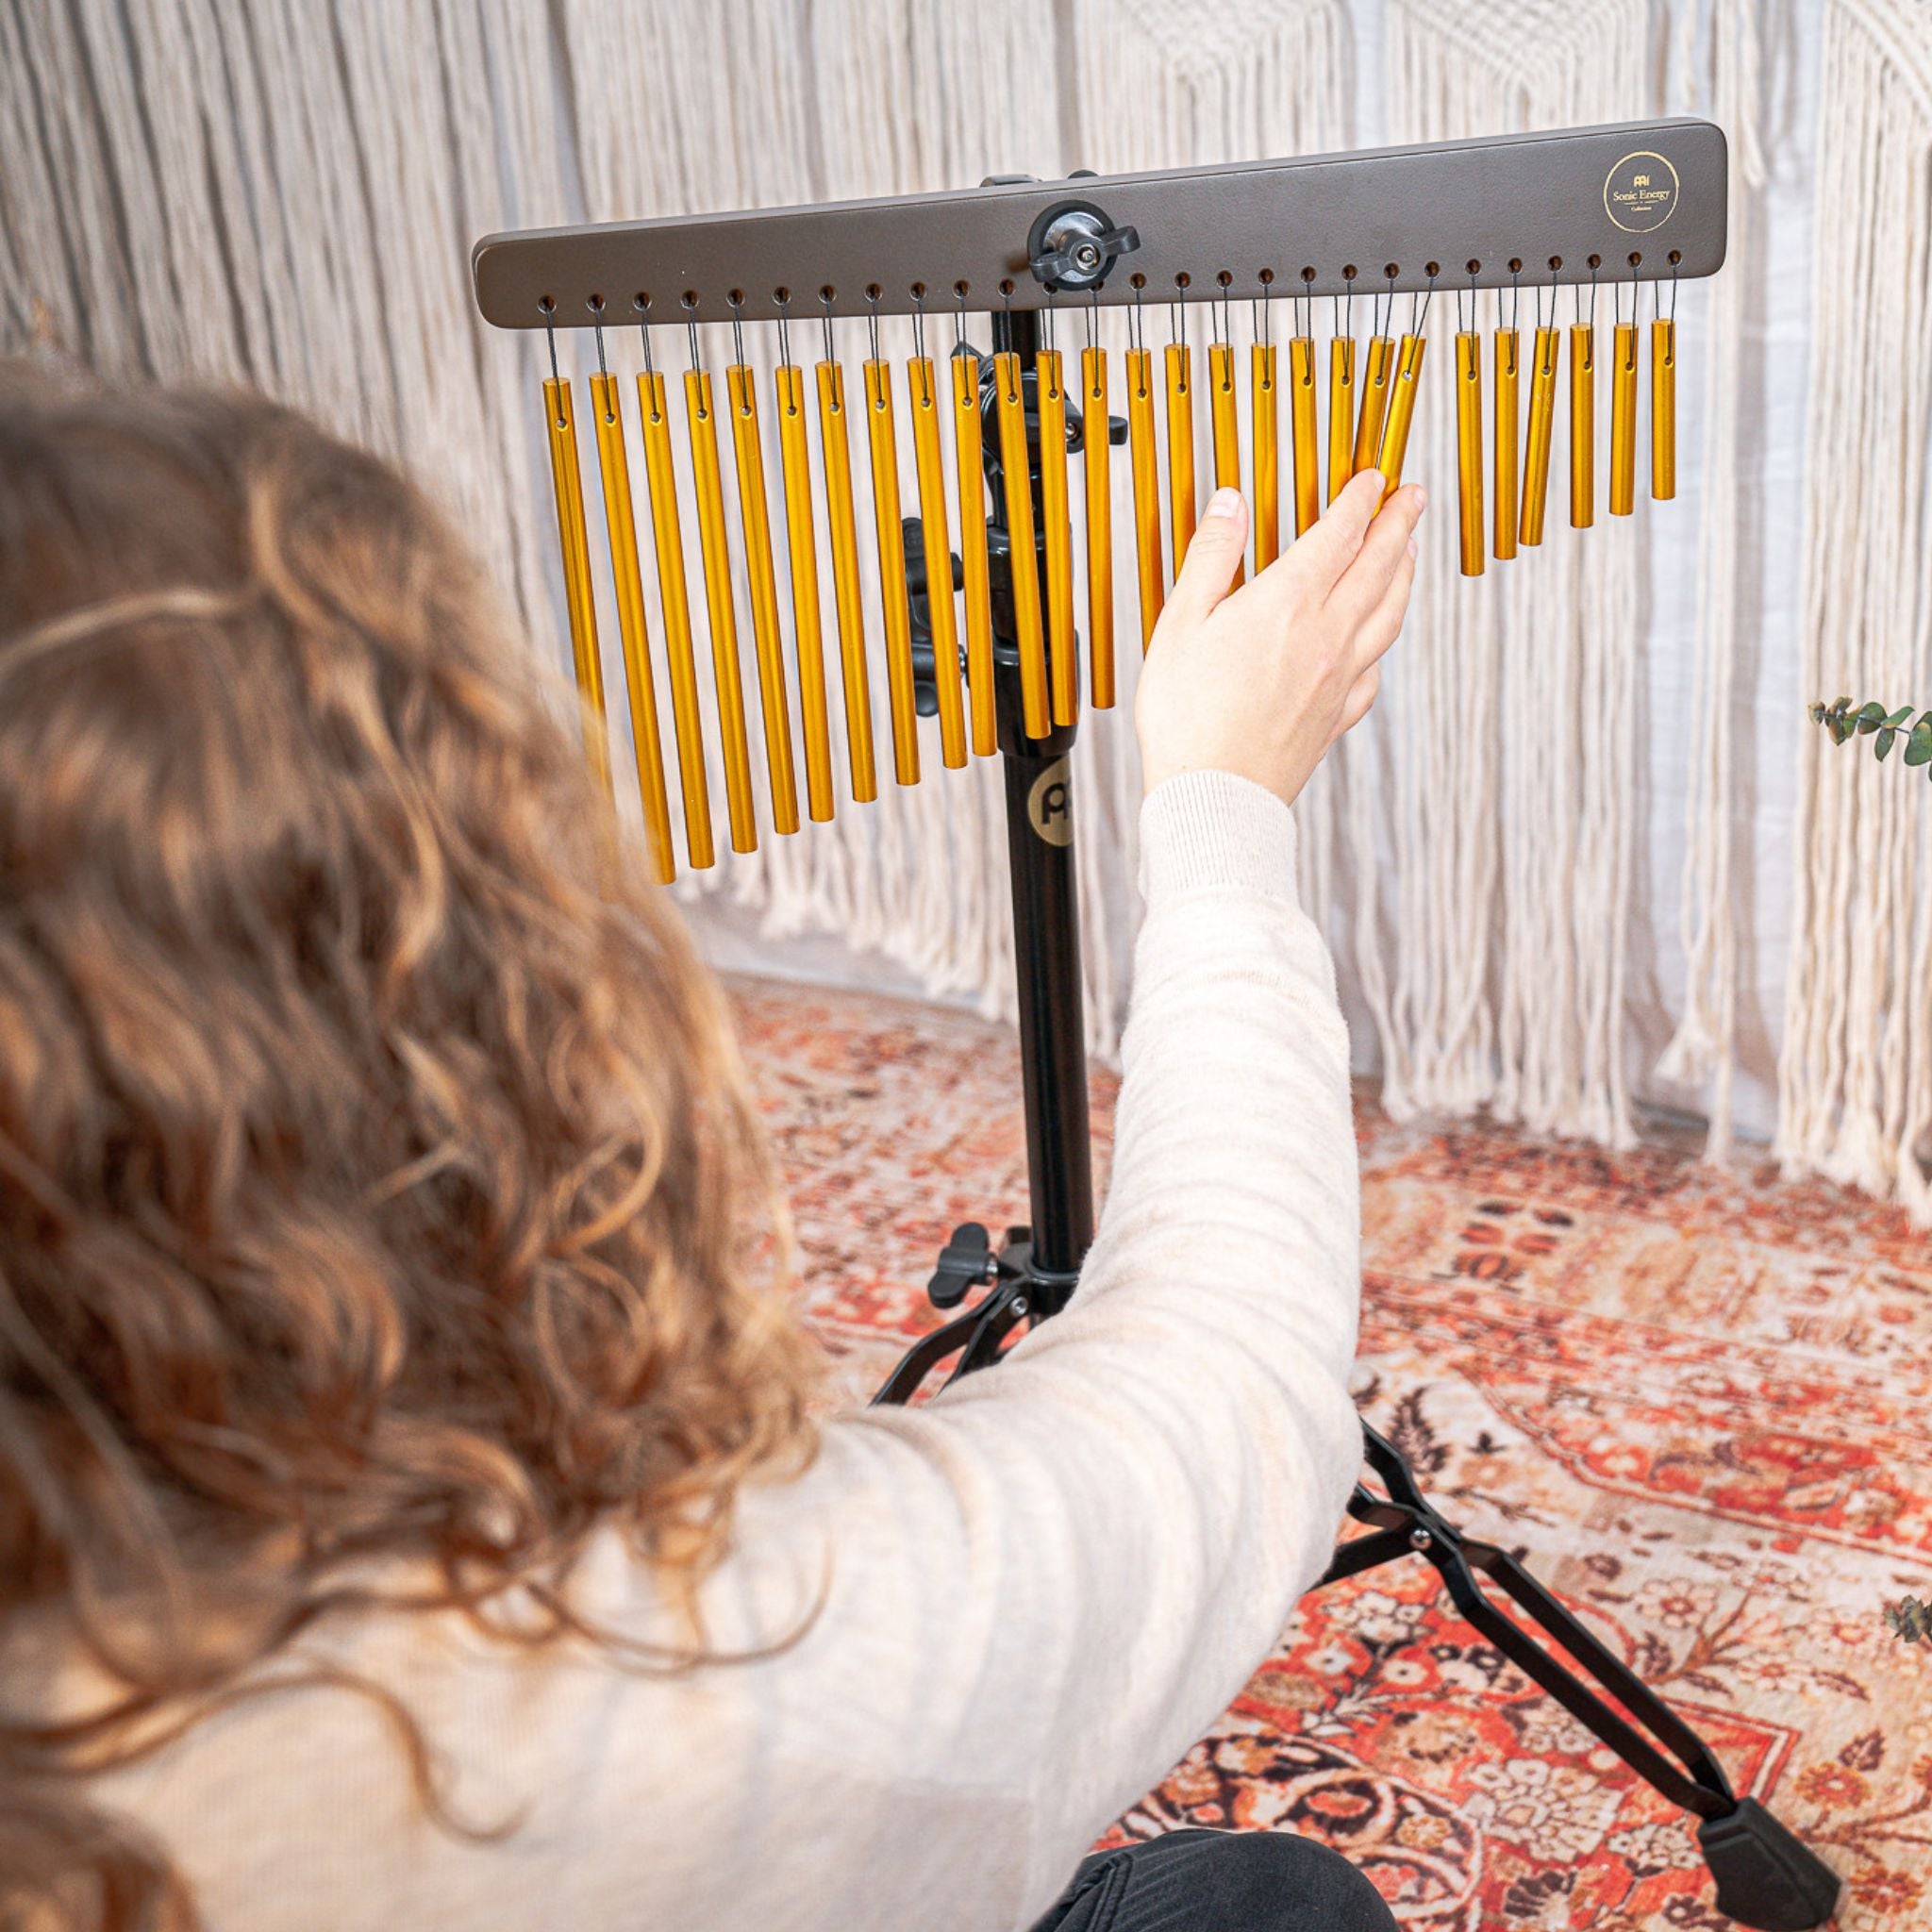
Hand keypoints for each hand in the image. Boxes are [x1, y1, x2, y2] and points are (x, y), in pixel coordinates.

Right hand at [1134, 469, 1424, 807]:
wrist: (1214, 797)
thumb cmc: (1187, 718)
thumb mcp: (1181, 623)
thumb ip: (1211, 557)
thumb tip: (1230, 504)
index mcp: (1288, 603)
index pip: (1340, 535)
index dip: (1360, 500)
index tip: (1374, 478)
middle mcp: (1327, 636)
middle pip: (1379, 567)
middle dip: (1399, 525)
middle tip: (1414, 498)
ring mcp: (1339, 679)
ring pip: (1389, 615)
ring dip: (1405, 576)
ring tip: (1411, 554)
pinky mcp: (1336, 717)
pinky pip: (1375, 670)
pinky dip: (1383, 642)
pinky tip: (1378, 639)